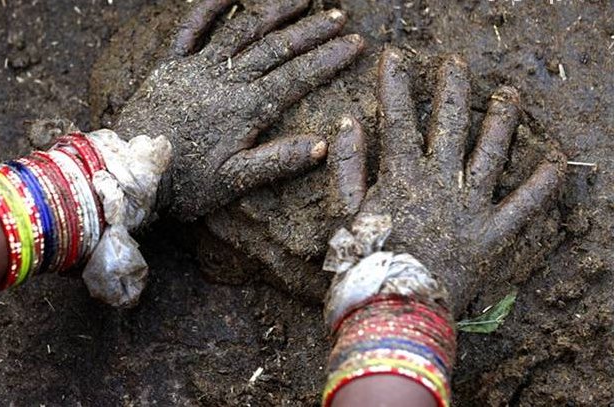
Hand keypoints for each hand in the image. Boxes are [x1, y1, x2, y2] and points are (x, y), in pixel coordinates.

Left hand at [113, 0, 363, 219]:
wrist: (129, 173)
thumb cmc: (183, 184)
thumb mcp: (233, 183)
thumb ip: (277, 161)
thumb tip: (323, 146)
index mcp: (245, 109)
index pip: (296, 77)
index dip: (327, 59)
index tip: (354, 43)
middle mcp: (225, 81)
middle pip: (276, 48)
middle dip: (311, 31)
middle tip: (339, 16)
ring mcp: (197, 68)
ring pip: (242, 30)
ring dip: (274, 11)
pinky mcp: (171, 64)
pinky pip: (191, 27)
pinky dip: (209, 6)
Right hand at [344, 46, 565, 314]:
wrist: (392, 311)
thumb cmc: (363, 264)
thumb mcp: (344, 212)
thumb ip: (347, 165)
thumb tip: (347, 121)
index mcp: (401, 175)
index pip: (398, 118)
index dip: (395, 84)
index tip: (394, 57)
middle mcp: (440, 182)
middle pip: (449, 123)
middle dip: (451, 88)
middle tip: (456, 62)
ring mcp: (470, 207)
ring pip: (490, 152)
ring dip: (501, 119)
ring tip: (509, 92)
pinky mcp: (492, 235)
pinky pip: (523, 205)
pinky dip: (542, 183)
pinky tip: (556, 159)